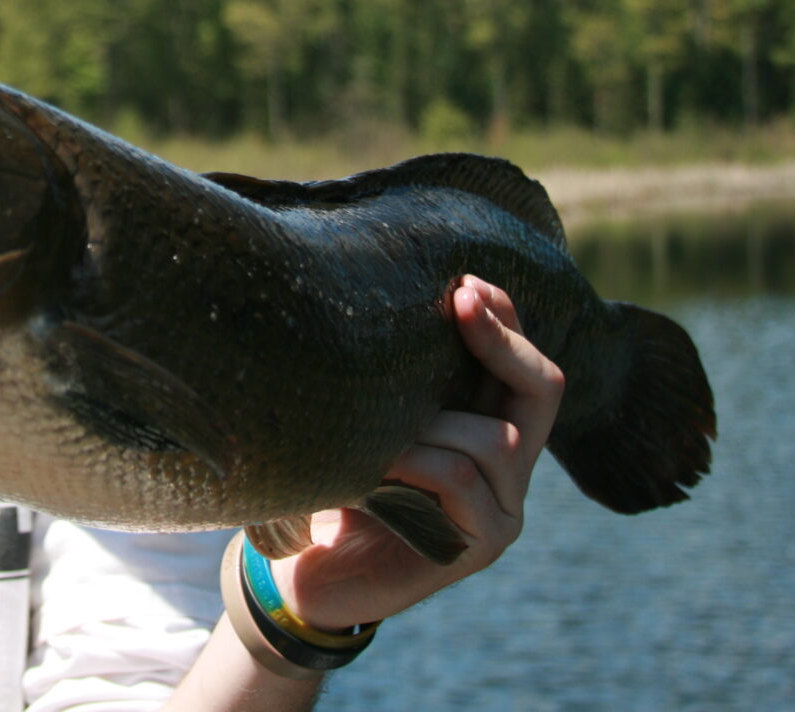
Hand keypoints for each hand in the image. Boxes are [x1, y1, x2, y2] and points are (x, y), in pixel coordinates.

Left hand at [271, 275, 564, 629]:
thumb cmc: (333, 482)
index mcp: (487, 426)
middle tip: (459, 300)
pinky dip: (418, 462)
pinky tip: (374, 466)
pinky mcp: (479, 548)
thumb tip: (378, 289)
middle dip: (502, 339)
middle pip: (542, 389)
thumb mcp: (367, 417)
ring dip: (435, 420)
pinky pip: (463, 483)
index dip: (505, 319)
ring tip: (378, 427)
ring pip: (498, 441)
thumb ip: (391, 376)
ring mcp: (502, 511)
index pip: (523, 365)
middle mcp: (509, 469)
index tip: (464, 280)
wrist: (308, 571)